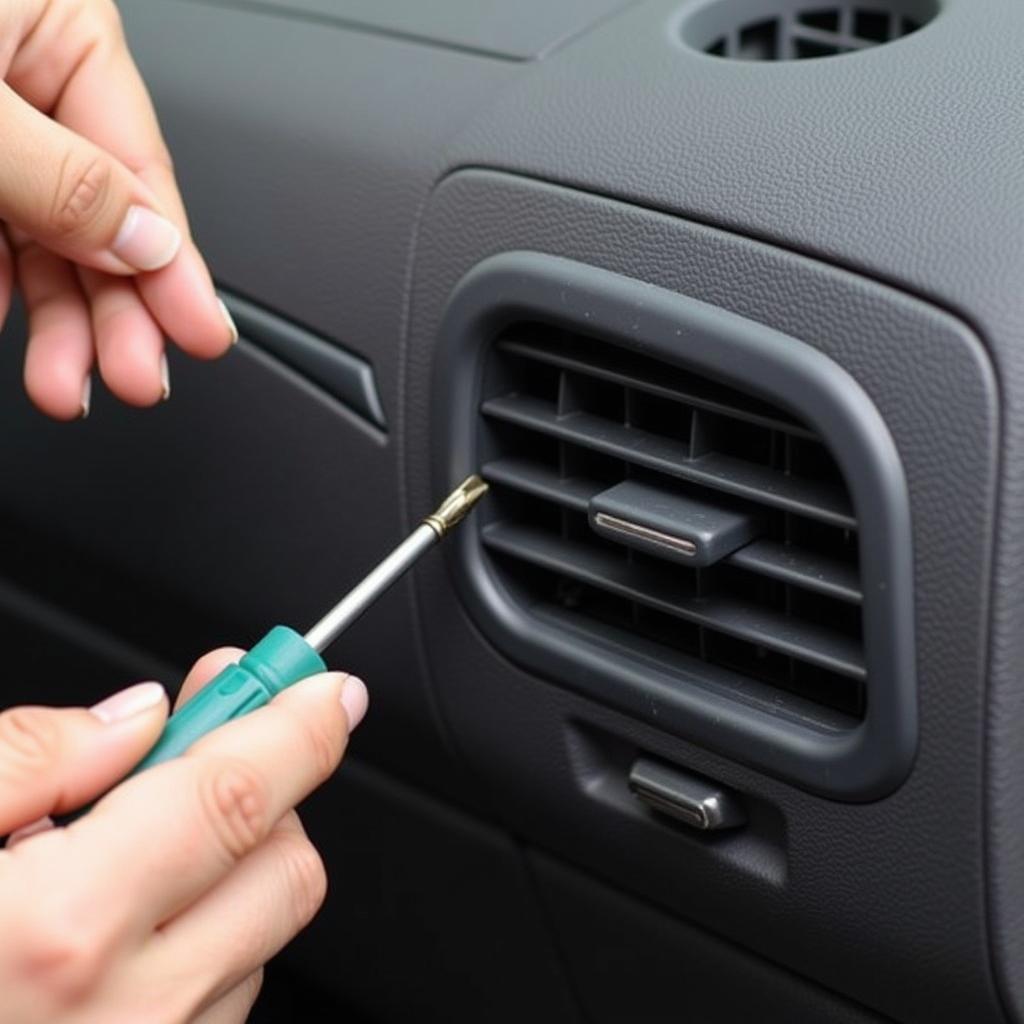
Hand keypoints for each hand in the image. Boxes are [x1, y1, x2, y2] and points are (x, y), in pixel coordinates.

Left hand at [0, 0, 236, 419]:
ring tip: (65, 383)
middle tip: (133, 378)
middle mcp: (29, 72)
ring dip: (56, 315)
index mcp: (63, 27)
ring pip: (41, 234)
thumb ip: (62, 177)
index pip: (142, 170)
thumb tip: (149, 244)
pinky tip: (5, 322)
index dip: (173, 266)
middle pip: (97, 216)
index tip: (199, 335)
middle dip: (114, 309)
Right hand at [0, 650, 368, 1022]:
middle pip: (284, 868)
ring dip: (229, 875)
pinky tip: (113, 939)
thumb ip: (23, 760)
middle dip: (266, 797)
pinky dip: (200, 947)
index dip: (297, 724)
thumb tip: (134, 718)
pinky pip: (219, 1003)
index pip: (237, 793)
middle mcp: (123, 1017)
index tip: (327, 689)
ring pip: (260, 937)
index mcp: (54, 932)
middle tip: (200, 759)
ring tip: (125, 863)